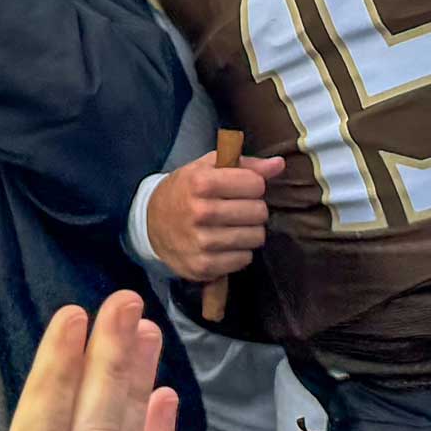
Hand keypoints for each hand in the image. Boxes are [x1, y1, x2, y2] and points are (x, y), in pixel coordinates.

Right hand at [143, 146, 283, 283]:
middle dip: (254, 208)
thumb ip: (245, 164)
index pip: (255, 183)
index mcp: (201, 182)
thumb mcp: (207, 168)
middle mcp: (200, 212)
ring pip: (256, 237)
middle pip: (259, 212)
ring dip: (249, 231)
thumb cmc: (185, 191)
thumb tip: (279, 164)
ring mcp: (201, 242)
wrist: (151, 224)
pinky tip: (225, 244)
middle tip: (238, 209)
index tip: (241, 188)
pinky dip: (240, 251)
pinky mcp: (203, 266)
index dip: (253, 185)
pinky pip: (244, 259)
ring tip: (233, 226)